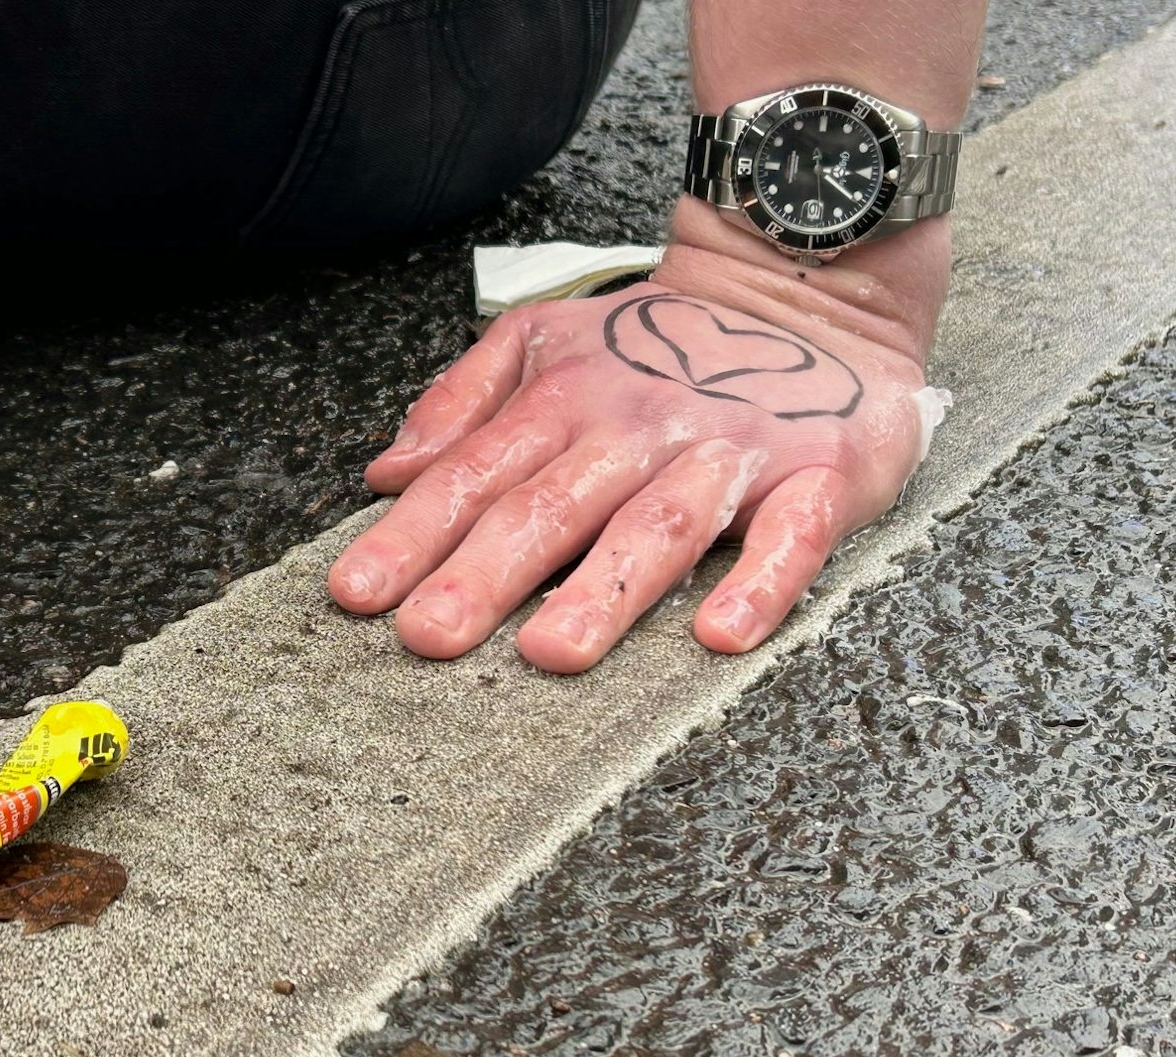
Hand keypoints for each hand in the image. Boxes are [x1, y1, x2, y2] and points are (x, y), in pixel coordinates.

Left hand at [326, 267, 935, 673]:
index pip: (474, 474)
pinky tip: (720, 635)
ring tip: (550, 652)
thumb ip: (462, 403)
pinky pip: (789, 535)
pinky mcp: (817, 475)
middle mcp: (637, 426)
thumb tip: (386, 472)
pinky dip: (759, 582)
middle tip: (428, 634)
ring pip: (656, 526)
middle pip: (551, 506)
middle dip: (484, 572)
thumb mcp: (547, 340)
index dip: (413, 533)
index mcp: (565, 397)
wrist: (808, 285)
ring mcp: (728, 451)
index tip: (358, 592)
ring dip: (603, 591)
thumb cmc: (665, 338)